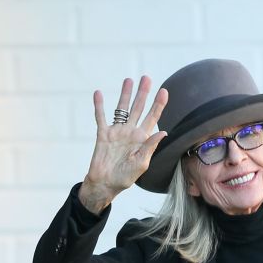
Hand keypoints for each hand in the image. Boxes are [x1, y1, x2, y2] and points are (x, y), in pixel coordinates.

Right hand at [79, 76, 168, 213]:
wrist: (105, 184)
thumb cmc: (125, 178)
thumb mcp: (142, 164)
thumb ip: (151, 146)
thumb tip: (164, 132)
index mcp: (142, 139)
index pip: (152, 118)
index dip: (158, 105)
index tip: (163, 91)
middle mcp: (130, 132)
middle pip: (138, 108)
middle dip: (143, 94)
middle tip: (146, 78)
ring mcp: (116, 132)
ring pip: (121, 109)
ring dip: (125, 95)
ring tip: (128, 80)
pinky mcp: (103, 134)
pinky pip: (101, 117)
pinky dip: (99, 106)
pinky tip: (98, 93)